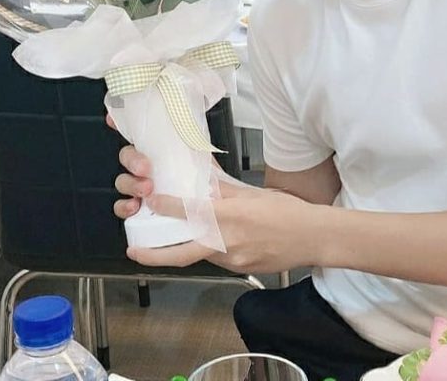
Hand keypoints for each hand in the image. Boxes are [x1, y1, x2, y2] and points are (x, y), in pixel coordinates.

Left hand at [130, 182, 323, 274]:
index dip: (167, 206)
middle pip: (183, 254)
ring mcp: (234, 261)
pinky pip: (218, 259)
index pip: (190, 212)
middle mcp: (228, 243)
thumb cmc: (287, 212)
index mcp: (231, 218)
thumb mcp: (253, 194)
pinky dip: (209, 249)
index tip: (151, 201)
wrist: (313, 238)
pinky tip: (213, 239)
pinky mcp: (241, 270)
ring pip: (201, 255)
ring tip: (173, 238)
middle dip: (154, 256)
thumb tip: (205, 176)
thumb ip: (225, 189)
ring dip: (186, 247)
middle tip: (134, 251)